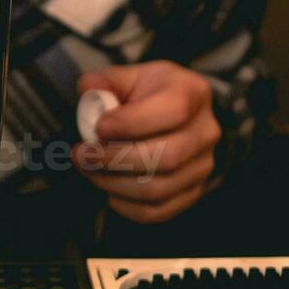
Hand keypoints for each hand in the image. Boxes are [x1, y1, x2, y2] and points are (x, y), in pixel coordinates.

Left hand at [74, 61, 220, 223]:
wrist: (168, 114)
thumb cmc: (146, 94)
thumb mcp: (129, 77)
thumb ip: (107, 81)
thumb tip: (90, 89)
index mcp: (193, 93)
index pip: (173, 111)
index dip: (132, 123)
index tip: (98, 127)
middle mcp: (205, 131)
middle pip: (168, 156)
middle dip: (116, 158)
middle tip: (83, 154)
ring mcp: (202, 165)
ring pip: (160, 188)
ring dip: (114, 183)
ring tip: (88, 170)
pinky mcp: (192, 192)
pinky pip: (159, 211)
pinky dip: (127, 206)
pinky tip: (108, 190)